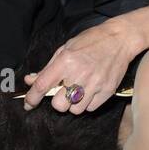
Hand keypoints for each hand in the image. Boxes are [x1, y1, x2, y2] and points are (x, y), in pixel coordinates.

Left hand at [22, 19, 139, 113]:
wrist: (120, 39)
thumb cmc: (91, 41)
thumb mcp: (66, 49)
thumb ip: (48, 68)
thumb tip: (30, 80)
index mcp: (66, 61)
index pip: (43, 85)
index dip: (32, 98)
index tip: (28, 104)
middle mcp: (79, 74)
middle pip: (59, 105)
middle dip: (57, 101)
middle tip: (63, 92)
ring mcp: (95, 84)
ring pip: (75, 110)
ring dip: (72, 104)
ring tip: (78, 91)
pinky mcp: (107, 90)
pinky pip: (90, 108)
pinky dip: (87, 103)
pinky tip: (89, 91)